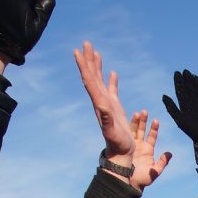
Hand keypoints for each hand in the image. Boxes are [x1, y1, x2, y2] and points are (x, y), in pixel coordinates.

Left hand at [74, 42, 135, 157]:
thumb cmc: (117, 144)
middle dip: (89, 59)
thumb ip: (107, 118)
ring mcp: (107, 104)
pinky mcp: (115, 108)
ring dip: (96, 66)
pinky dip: (110, 80)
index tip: (78, 51)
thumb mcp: (111, 130)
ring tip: (94, 51)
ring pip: (99, 80)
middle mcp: (100, 101)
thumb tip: (102, 105)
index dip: (84, 66)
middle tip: (85, 43)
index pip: (89, 80)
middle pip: (92, 76)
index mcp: (99, 103)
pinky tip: (112, 72)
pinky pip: (111, 90)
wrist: (119, 154)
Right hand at [124, 110, 171, 190]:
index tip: (155, 120)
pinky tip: (128, 121)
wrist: (128, 184)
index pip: (152, 137)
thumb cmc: (141, 180)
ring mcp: (131, 146)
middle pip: (142, 131)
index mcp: (147, 151)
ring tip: (138, 113)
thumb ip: (162, 163)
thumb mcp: (154, 172)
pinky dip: (128, 128)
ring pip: (134, 131)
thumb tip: (170, 153)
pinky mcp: (124, 147)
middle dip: (144, 121)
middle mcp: (139, 146)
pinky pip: (126, 136)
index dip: (154, 129)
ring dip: (136, 122)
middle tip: (145, 111)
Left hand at [161, 69, 197, 163]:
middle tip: (184, 71)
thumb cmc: (191, 131)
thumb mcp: (178, 119)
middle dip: (187, 80)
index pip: (180, 91)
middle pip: (189, 90)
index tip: (177, 73)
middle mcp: (193, 105)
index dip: (178, 83)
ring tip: (193, 75)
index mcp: (184, 106)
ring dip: (196, 83)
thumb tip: (163, 95)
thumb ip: (171, 107)